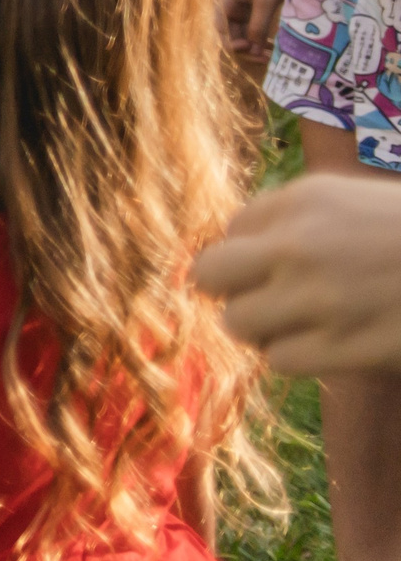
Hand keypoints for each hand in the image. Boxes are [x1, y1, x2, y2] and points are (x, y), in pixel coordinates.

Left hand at [194, 176, 400, 375]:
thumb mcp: (350, 201)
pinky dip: (295, 357)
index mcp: (302, 200)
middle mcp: (299, 244)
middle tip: (262, 298)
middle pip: (208, 275)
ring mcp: (320, 298)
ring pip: (238, 324)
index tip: (274, 266)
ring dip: (261, 329)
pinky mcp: (345, 346)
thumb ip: (291, 216)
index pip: (230, 231)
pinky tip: (324, 345)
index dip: (247, 253)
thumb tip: (237, 246)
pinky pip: (280, 360)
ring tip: (297, 324)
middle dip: (227, 289)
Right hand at [214, 0, 286, 58]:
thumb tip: (252, 51)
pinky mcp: (251, 9)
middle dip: (246, 50)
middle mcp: (227, 6)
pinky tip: (272, 47)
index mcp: (223, 0)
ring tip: (272, 55)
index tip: (249, 48)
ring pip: (241, 35)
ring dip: (254, 47)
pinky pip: (252, 30)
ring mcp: (239, 9)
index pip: (218, 31)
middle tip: (267, 58)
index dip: (230, 44)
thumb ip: (258, 24)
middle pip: (229, 36)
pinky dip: (261, 39)